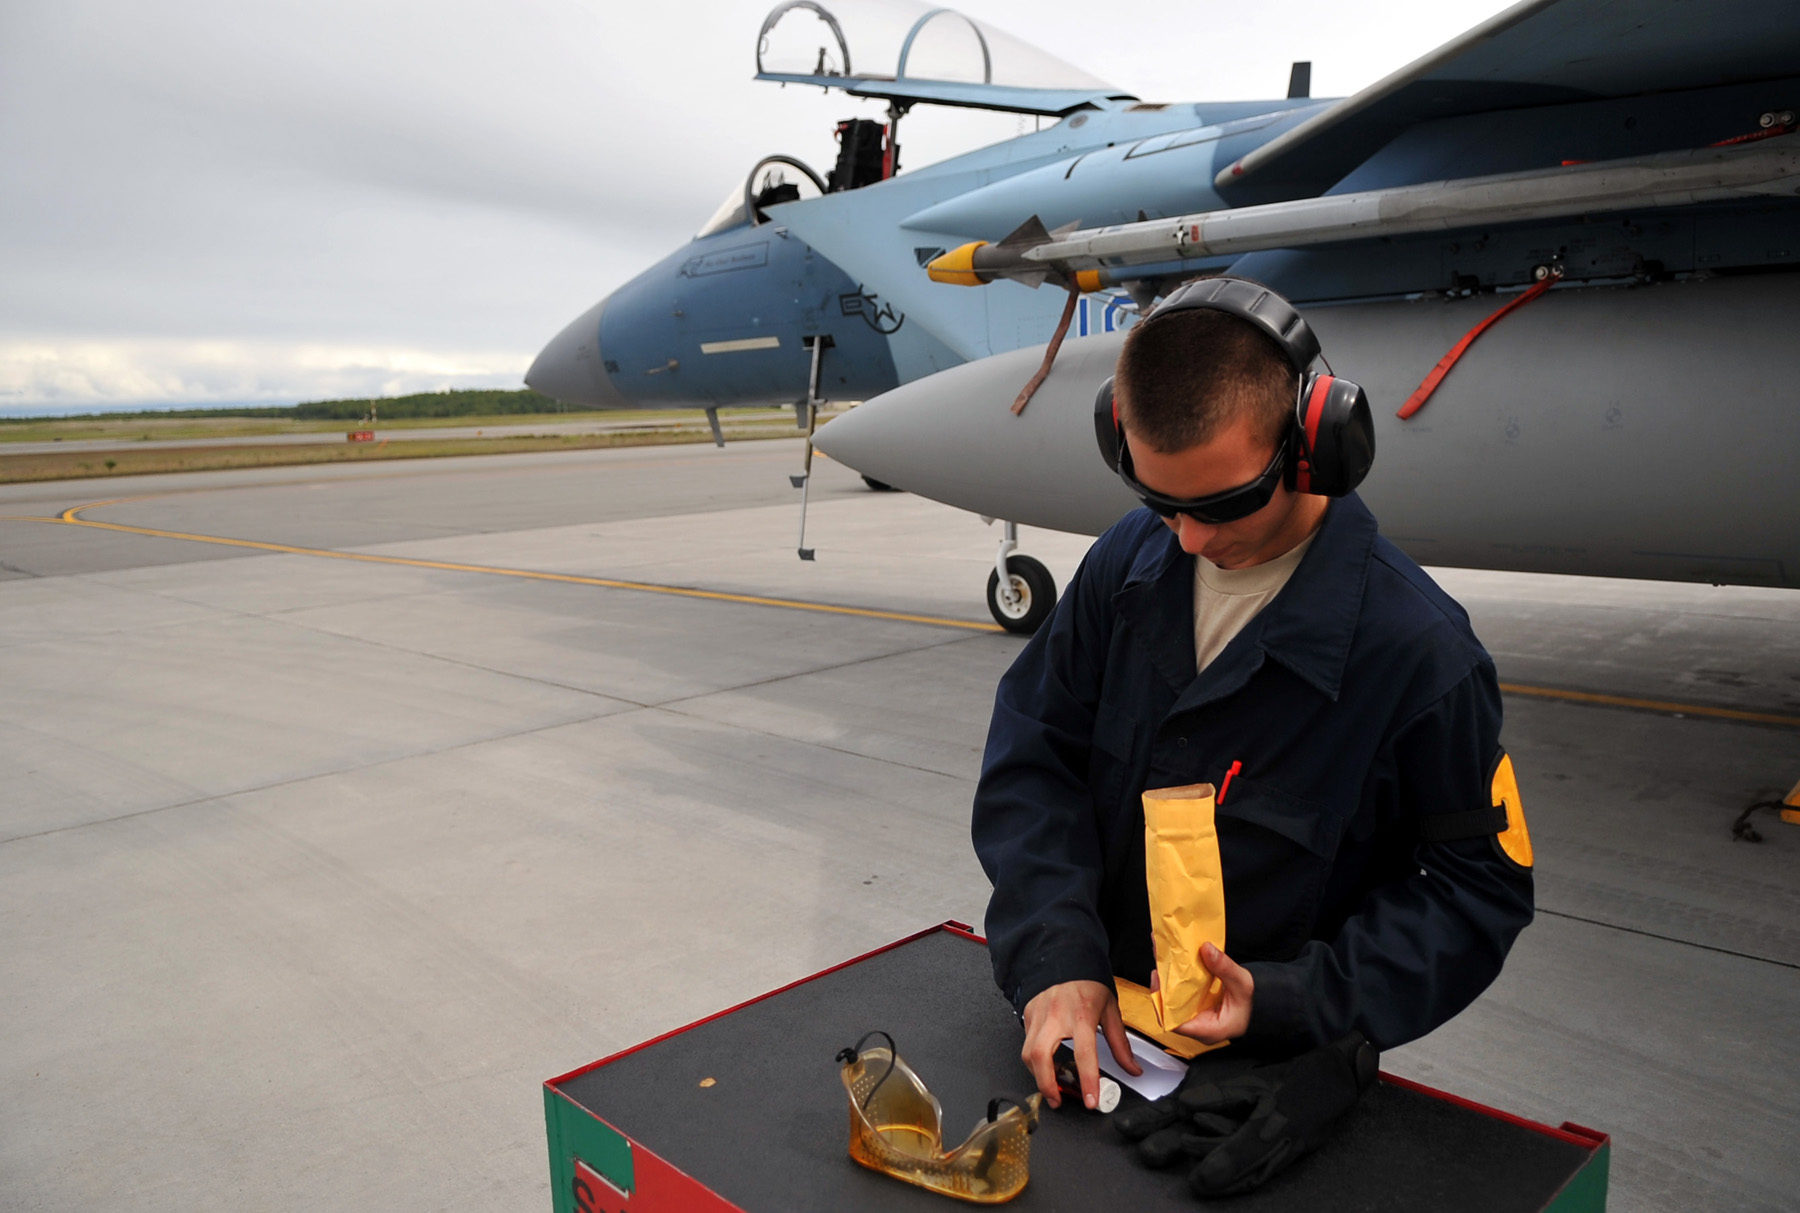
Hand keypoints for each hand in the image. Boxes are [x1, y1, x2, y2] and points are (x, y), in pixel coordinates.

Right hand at [1020, 980, 1141, 1108]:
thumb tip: (1133, 1070)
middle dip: (1046, 1085)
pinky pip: (1025, 1044)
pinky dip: (1034, 1060)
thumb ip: (1120, 1044)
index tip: (1091, 1101)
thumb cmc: (1088, 983)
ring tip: (1052, 1086)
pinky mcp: (1027, 1015)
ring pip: (1028, 1053)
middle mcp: (1056, 1016)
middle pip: (1040, 1056)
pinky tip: (1045, 1065)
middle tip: (1057, 1101)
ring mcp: (1038, 1015)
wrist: (1065, 957)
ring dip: (1038, 1075)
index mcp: (1082, 1015)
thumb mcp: (1110, 1010)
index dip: (1088, 1081)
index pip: (1084, 1054)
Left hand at [1151, 942, 1253, 1043]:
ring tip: (1164, 954)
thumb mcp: (1242, 984)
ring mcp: (1196, 1015)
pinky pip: (1182, 993)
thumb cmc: (1255, 1004)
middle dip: (1162, 984)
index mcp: (1206, 1030)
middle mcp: (1197, 1025)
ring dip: (1169, 978)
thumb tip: (1206, 949)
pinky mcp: (1197, 1005)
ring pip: (1174, 999)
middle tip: (1159, 959)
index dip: (1161, 1002)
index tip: (1158, 978)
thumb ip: (1224, 968)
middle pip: (1169, 1008)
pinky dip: (1179, 977)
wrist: (1263, 1007)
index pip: (1173, 1023)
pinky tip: (1176, 960)